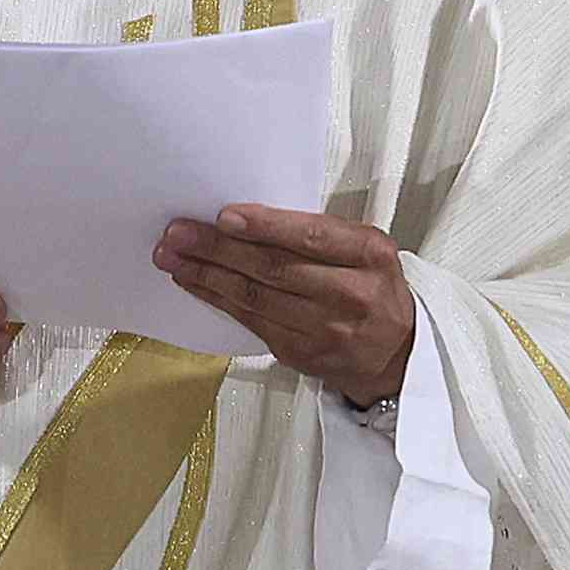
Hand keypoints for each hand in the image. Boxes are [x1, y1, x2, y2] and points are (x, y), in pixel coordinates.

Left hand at [154, 204, 413, 405]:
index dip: (266, 227)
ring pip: (256, 297)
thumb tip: (244, 217)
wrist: (398, 352)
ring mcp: (327, 329)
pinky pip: (251, 322)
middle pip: (275, 268)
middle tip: (178, 233)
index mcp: (369, 255)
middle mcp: (352, 293)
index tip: (225, 216)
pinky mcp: (303, 354)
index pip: (312, 237)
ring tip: (171, 255)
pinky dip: (218, 299)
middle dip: (218, 248)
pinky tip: (194, 282)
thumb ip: (317, 234)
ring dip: (206, 274)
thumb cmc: (370, 286)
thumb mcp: (363, 249)